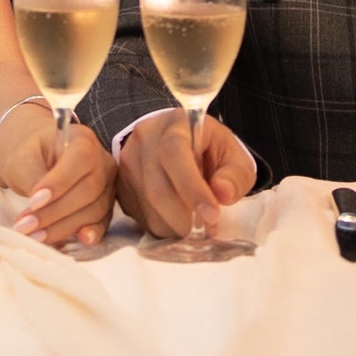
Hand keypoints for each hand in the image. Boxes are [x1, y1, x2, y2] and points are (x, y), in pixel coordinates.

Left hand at [3, 115, 116, 248]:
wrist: (37, 158)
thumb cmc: (31, 154)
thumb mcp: (23, 158)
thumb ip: (33, 177)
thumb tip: (39, 206)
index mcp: (83, 140)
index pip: (80, 160)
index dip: (59, 183)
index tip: (34, 201)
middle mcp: (102, 162)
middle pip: (88, 190)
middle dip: (54, 212)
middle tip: (24, 226)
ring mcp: (107, 186)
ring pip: (93, 210)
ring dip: (63, 227)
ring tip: (33, 236)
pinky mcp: (105, 207)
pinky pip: (102, 223)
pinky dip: (90, 233)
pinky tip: (80, 241)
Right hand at [113, 108, 253, 240]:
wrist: (175, 141)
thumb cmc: (208, 149)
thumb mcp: (232, 155)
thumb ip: (235, 174)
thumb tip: (222, 193)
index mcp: (176, 125)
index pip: (175, 153)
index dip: (192, 188)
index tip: (212, 215)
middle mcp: (145, 139)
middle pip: (157, 186)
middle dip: (183, 217)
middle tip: (205, 230)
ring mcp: (127, 162)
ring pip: (146, 205)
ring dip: (172, 226)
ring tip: (193, 229)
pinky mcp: (120, 184)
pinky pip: (137, 214)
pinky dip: (160, 226)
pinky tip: (176, 223)